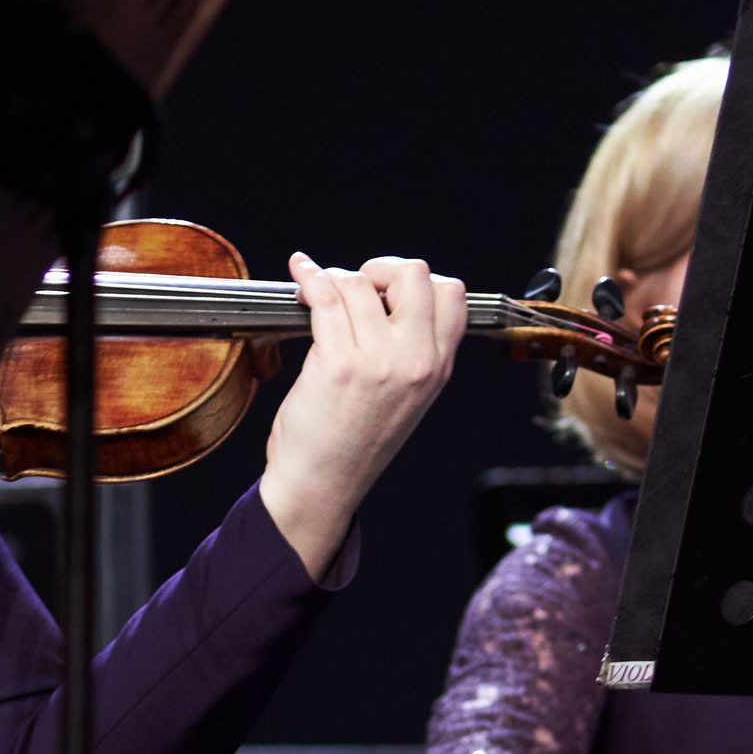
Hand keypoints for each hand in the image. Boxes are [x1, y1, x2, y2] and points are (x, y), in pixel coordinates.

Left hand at [258, 253, 464, 576]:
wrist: (323, 484)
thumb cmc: (353, 442)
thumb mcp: (407, 397)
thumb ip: (410, 353)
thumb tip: (386, 299)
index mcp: (438, 367)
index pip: (452, 294)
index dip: (416, 280)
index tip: (385, 288)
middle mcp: (416, 360)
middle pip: (413, 274)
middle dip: (379, 269)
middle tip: (354, 285)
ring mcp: (379, 361)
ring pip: (359, 283)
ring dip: (333, 279)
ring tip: (316, 292)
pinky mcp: (337, 362)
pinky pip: (324, 296)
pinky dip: (308, 275)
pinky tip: (300, 271)